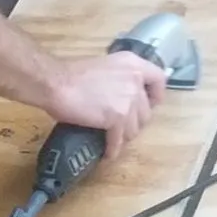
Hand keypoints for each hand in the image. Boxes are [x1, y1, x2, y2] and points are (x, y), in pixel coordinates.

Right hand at [44, 50, 165, 158]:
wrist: (56, 83)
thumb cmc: (73, 75)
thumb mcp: (105, 67)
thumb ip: (120, 78)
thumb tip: (121, 93)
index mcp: (133, 64)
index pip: (160, 79)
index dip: (156, 95)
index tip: (148, 103)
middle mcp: (135, 80)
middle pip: (146, 111)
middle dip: (134, 121)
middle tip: (122, 125)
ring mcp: (128, 100)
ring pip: (135, 129)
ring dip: (124, 135)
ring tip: (113, 138)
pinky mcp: (117, 118)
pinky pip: (119, 140)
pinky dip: (113, 149)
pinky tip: (107, 153)